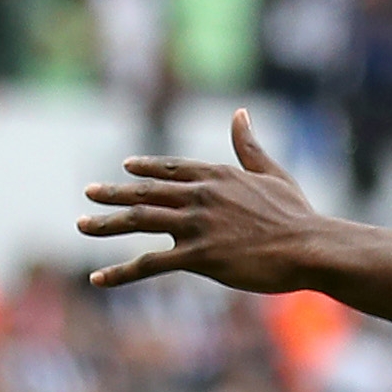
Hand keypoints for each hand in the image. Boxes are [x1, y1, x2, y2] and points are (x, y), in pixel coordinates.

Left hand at [80, 109, 328, 293]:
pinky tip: (98, 278)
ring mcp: (195, 225)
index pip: (171, 168)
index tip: (126, 168)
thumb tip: (240, 113)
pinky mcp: (198, 256)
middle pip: (146, 192)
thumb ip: (248, 146)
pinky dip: (121, 271)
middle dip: (114, 193)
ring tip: (82, 226)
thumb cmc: (297, 215)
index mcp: (216, 176)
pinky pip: (150, 264)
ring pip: (139, 221)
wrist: (308, 247)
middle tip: (89, 194)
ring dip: (107, 223)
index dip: (146, 168)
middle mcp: (199, 196)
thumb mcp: (272, 174)